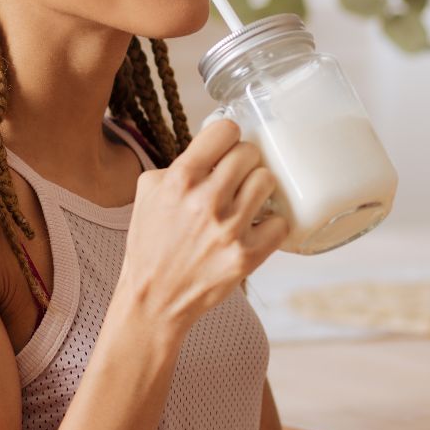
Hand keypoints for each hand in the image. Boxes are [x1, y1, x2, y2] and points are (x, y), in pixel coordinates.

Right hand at [113, 118, 287, 338]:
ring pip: (267, 181)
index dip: (227, 137)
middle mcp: (206, 200)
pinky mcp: (247, 255)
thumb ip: (178, 164)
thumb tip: (210, 149)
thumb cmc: (151, 243)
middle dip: (243, 162)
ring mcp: (229, 229)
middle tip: (236, 177)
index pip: (225, 131)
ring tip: (247, 200)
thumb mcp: (148, 191)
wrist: (153, 298)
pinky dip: (271, 225)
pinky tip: (255, 228)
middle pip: (250, 153)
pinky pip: (280, 223)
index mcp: (180, 179)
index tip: (225, 148)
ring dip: (258, 189)